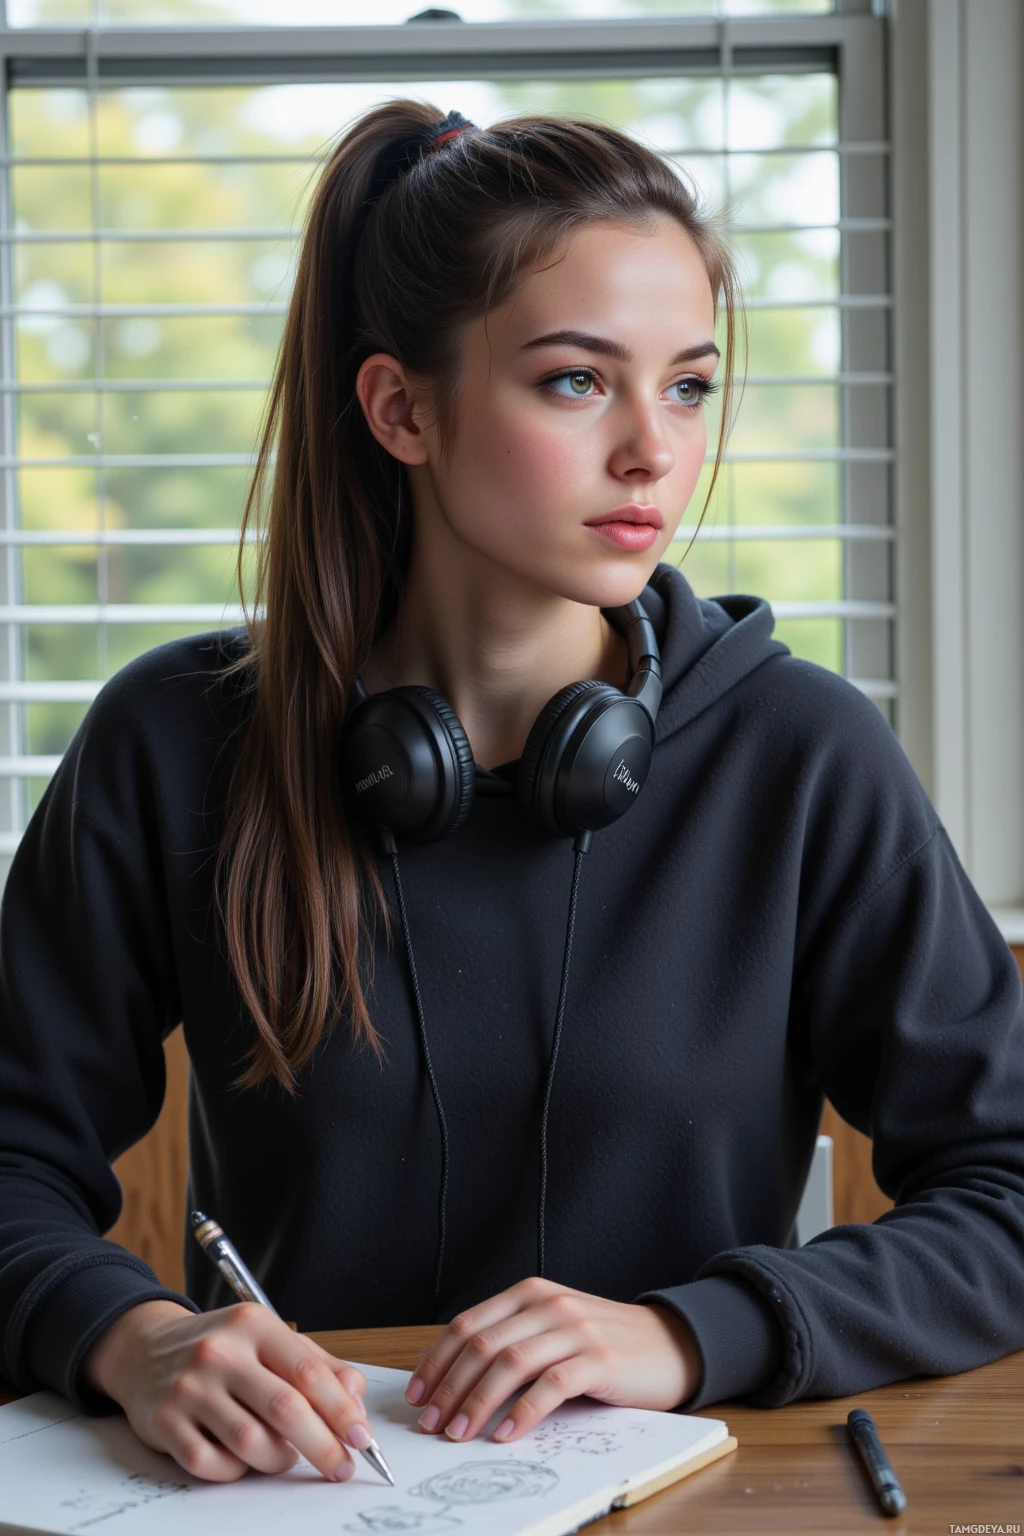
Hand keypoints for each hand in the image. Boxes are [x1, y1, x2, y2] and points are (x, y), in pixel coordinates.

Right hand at [82, 1299, 369, 1482]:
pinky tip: (241, 1459)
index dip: (342, 1411)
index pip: (308, 1372)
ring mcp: (189, 1388)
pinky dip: (236, 1471)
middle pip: (285, 1409)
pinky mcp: (164, 1422)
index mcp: (253, 1325)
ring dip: (278, 1460)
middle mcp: (220, 1352)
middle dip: (322, 1445)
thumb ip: (316, 1364)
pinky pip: (212, 1465)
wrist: (143, 1348)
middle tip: (341, 1467)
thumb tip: (356, 1399)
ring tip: (284, 1455)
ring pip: (252, 1443)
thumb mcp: (267, 1338)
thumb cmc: (220, 1347)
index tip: (363, 1438)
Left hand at [404, 1277, 701, 1444]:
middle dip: (449, 1388)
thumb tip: (446, 1372)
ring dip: (477, 1402)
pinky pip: (551, 1385)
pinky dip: (524, 1411)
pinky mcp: (598, 1359)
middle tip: (430, 1423)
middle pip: (483, 1345)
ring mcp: (574, 1329)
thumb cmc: (601, 1343)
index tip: (416, 1396)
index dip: (437, 1362)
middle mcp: (548, 1304)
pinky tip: (506, 1433)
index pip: (468, 1325)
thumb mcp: (549, 1330)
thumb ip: (507, 1340)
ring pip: (510, 1363)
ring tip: (459, 1434)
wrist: (668, 1343)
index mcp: (529, 1293)